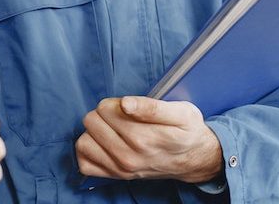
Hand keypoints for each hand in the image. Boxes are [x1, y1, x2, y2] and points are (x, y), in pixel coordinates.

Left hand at [75, 96, 222, 183]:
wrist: (194, 160)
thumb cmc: (187, 132)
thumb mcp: (181, 112)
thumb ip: (152, 107)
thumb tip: (125, 103)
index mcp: (144, 138)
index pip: (106, 109)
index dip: (116, 102)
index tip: (129, 107)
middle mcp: (129, 156)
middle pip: (92, 121)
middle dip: (104, 114)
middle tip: (122, 117)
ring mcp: (120, 168)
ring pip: (84, 141)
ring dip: (94, 132)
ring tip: (112, 130)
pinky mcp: (115, 176)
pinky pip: (84, 163)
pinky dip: (90, 151)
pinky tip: (103, 144)